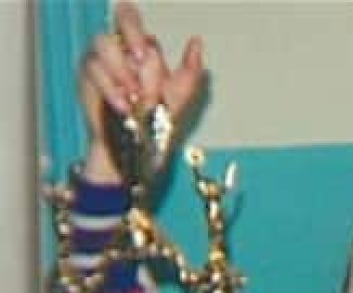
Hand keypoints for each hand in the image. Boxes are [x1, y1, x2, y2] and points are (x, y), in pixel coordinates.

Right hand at [80, 1, 204, 180]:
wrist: (138, 148)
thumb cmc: (157, 122)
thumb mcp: (180, 97)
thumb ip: (191, 70)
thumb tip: (196, 42)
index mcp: (140, 49)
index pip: (130, 17)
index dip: (133, 27)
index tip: (144, 52)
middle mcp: (119, 50)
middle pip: (117, 21)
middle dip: (132, 39)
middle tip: (141, 61)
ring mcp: (101, 62)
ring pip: (104, 44)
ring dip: (123, 70)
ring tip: (136, 96)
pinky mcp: (87, 79)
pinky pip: (94, 71)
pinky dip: (112, 89)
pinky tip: (124, 107)